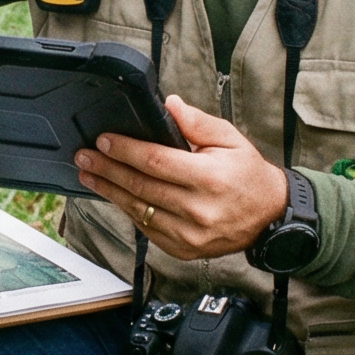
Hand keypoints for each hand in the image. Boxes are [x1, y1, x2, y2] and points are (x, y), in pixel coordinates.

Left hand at [72, 95, 288, 260]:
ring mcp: (189, 234)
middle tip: (84, 156)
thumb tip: (169, 105)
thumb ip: (197, 123)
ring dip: (109, 191)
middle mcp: (198, 209)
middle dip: (107, 169)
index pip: (156, 162)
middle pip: (141, 186)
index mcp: (210, 178)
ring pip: (138, 210)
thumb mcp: (231, 139)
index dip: (126, 150)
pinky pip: (147, 229)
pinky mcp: (183, 249)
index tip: (104, 140)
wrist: (270, 217)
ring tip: (89, 175)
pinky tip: (114, 195)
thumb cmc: (249, 175)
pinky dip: (128, 211)